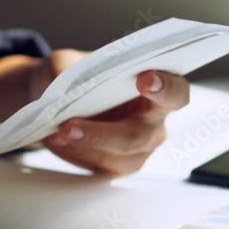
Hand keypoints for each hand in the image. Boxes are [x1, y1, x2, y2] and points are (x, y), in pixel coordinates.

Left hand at [36, 49, 189, 174]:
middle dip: (103, 132)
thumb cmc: (73, 76)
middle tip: (69, 125)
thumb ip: (66, 69)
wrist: (53, 101)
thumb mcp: (64, 63)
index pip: (175, 91)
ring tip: (57, 133)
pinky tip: (57, 140)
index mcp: (157, 88)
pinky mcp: (118, 164)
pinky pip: (101, 165)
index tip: (144, 80)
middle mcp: (155, 120)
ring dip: (86, 145)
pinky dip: (76, 152)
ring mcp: (140, 146)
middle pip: (140, 134)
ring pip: (120, 155)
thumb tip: (63, 82)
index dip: (165, 88)